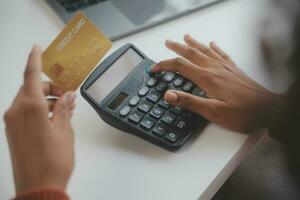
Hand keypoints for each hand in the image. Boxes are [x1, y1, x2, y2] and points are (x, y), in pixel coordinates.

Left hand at [4, 45, 75, 193]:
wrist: (38, 188)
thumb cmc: (53, 162)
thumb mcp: (65, 131)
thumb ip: (64, 108)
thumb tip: (67, 95)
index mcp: (30, 108)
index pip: (32, 75)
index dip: (35, 59)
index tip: (37, 48)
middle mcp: (17, 112)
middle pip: (31, 87)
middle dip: (49, 86)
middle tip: (67, 93)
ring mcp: (12, 122)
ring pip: (29, 99)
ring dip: (46, 98)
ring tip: (65, 107)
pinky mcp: (13, 131)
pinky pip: (25, 111)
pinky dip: (39, 109)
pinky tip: (54, 116)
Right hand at [152, 35, 286, 131]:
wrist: (267, 109)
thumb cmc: (242, 113)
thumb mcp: (212, 111)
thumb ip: (189, 101)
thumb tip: (168, 94)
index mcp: (207, 78)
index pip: (180, 66)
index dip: (164, 65)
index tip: (154, 68)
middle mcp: (215, 69)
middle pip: (192, 53)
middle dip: (177, 47)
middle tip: (168, 42)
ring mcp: (226, 67)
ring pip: (205, 50)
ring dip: (194, 43)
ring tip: (185, 37)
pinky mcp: (234, 69)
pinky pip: (222, 54)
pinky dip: (215, 47)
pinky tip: (213, 43)